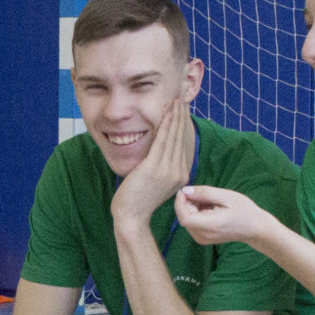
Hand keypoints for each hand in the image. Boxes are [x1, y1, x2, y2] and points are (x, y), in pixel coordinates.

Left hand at [109, 100, 195, 226]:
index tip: (182, 110)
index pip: (183, 144)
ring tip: (176, 100)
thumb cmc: (138, 200)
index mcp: (181, 175)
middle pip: (181, 138)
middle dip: (182, 116)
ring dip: (175, 116)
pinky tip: (167, 112)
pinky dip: (165, 124)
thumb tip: (160, 154)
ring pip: (174, 136)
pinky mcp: (155, 168)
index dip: (183, 125)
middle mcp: (179, 172)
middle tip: (182, 98)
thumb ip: (162, 169)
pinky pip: (162, 141)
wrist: (132, 216)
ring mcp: (168, 170)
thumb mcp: (156, 183)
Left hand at [173, 183, 265, 245]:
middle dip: (188, 203)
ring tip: (211, 201)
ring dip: (193, 207)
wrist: (255, 228)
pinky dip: (197, 213)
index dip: (180, 203)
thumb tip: (185, 191)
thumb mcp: (226, 196)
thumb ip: (204, 193)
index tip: (186, 190)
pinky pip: (192, 223)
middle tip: (204, 193)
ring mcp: (202, 239)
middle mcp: (203, 236)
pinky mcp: (202, 239)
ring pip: (187, 220)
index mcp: (210, 226)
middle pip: (184, 217)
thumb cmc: (244, 210)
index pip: (184, 217)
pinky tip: (210, 208)